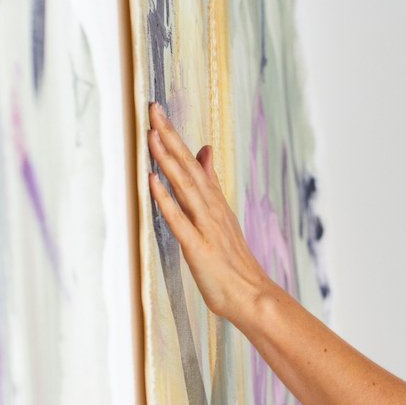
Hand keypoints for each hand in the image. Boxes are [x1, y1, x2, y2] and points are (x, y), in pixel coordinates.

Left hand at [146, 102, 273, 320]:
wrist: (253, 295)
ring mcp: (206, 227)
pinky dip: (166, 199)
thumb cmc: (233, 261)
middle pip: (188, 167)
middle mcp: (211, 209)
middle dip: (169, 137)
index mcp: (214, 202)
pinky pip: (179, 220)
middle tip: (153, 109)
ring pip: (185, 187)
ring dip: (167, 160)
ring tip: (152, 135)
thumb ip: (210, 183)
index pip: (192, 162)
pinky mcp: (198, 247)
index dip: (175, 137)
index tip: (158, 112)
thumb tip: (204, 151)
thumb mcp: (221, 215)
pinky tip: (153, 181)